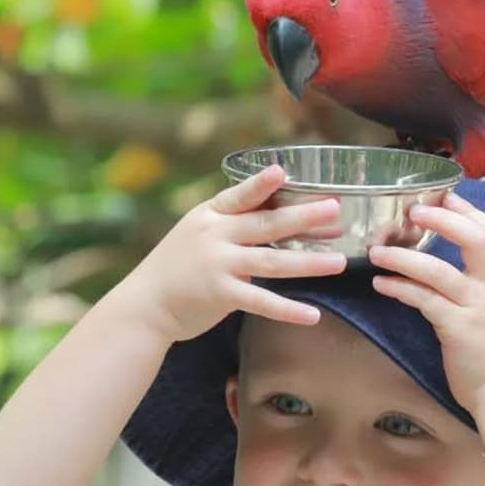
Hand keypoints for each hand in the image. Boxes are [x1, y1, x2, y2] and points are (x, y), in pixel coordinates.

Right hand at [116, 165, 346, 341]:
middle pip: (266, 225)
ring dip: (309, 262)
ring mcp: (217, 265)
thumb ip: (232, 222)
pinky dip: (288, 309)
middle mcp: (214, 236)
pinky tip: (313, 314)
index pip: (240, 196)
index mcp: (210, 215)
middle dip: (303, 217)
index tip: (284, 171)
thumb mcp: (198, 232)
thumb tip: (277, 211)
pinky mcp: (221, 295)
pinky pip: (262, 302)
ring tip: (340, 262)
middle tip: (335, 210)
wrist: (144, 304)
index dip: (261, 184)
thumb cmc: (178, 266)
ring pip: (272, 262)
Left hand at [368, 191, 484, 418]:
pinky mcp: (458, 331)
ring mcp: (475, 308)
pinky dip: (401, 289)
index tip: (444, 196)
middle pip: (478, 240)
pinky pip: (426, 302)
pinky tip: (381, 283)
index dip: (469, 211)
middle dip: (445, 221)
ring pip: (441, 272)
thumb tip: (436, 261)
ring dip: (404, 258)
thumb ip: (472, 282)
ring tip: (376, 252)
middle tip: (412, 211)